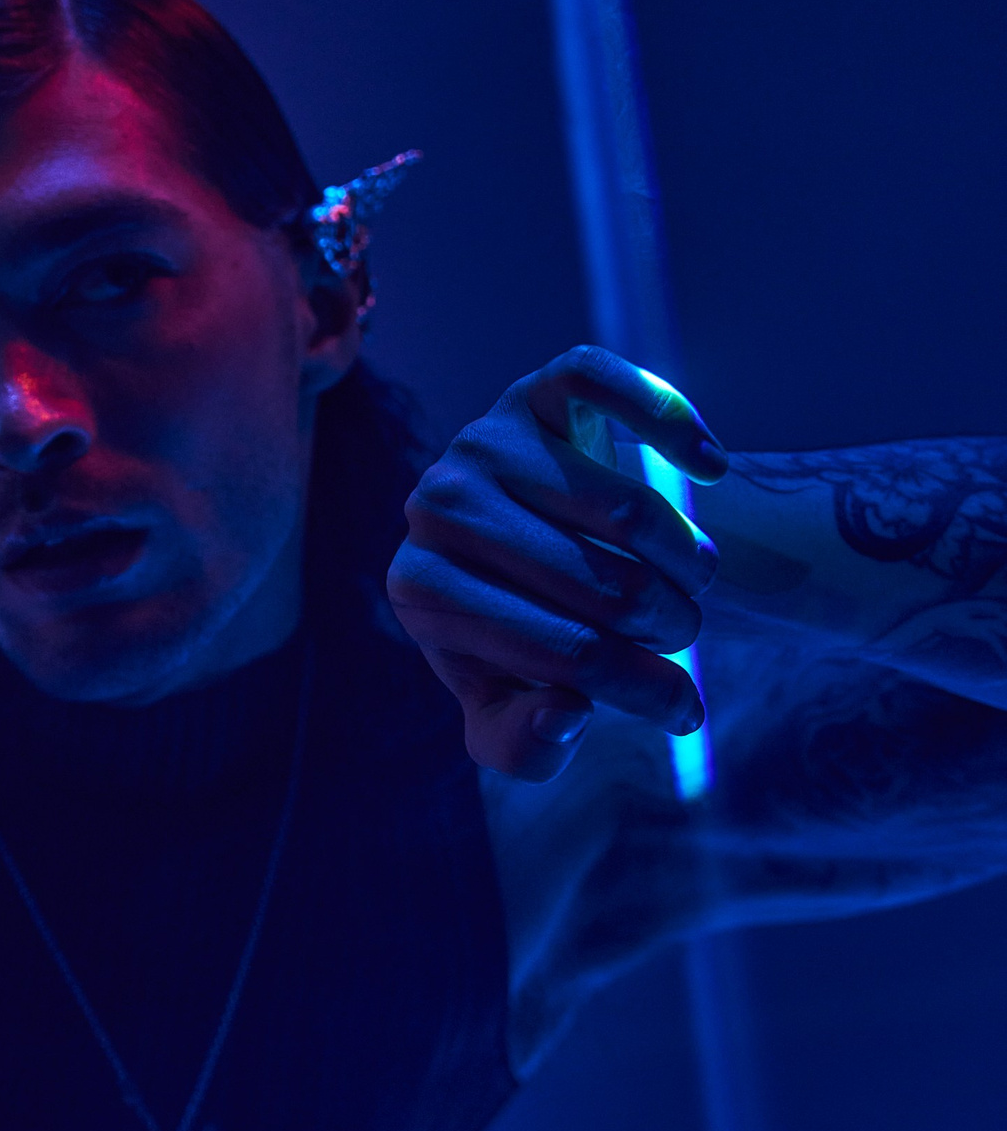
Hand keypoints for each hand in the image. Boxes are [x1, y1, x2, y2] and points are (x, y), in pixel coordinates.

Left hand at [386, 346, 728, 780]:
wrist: (513, 540)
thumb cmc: (514, 632)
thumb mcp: (508, 704)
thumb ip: (524, 743)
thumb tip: (567, 712)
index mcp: (419, 593)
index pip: (561, 653)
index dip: (641, 690)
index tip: (687, 710)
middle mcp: (437, 507)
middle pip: (602, 584)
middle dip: (668, 626)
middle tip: (684, 634)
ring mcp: (483, 439)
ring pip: (627, 507)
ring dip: (690, 557)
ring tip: (695, 580)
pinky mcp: (534, 388)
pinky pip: (610, 387)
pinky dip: (674, 424)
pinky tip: (711, 468)